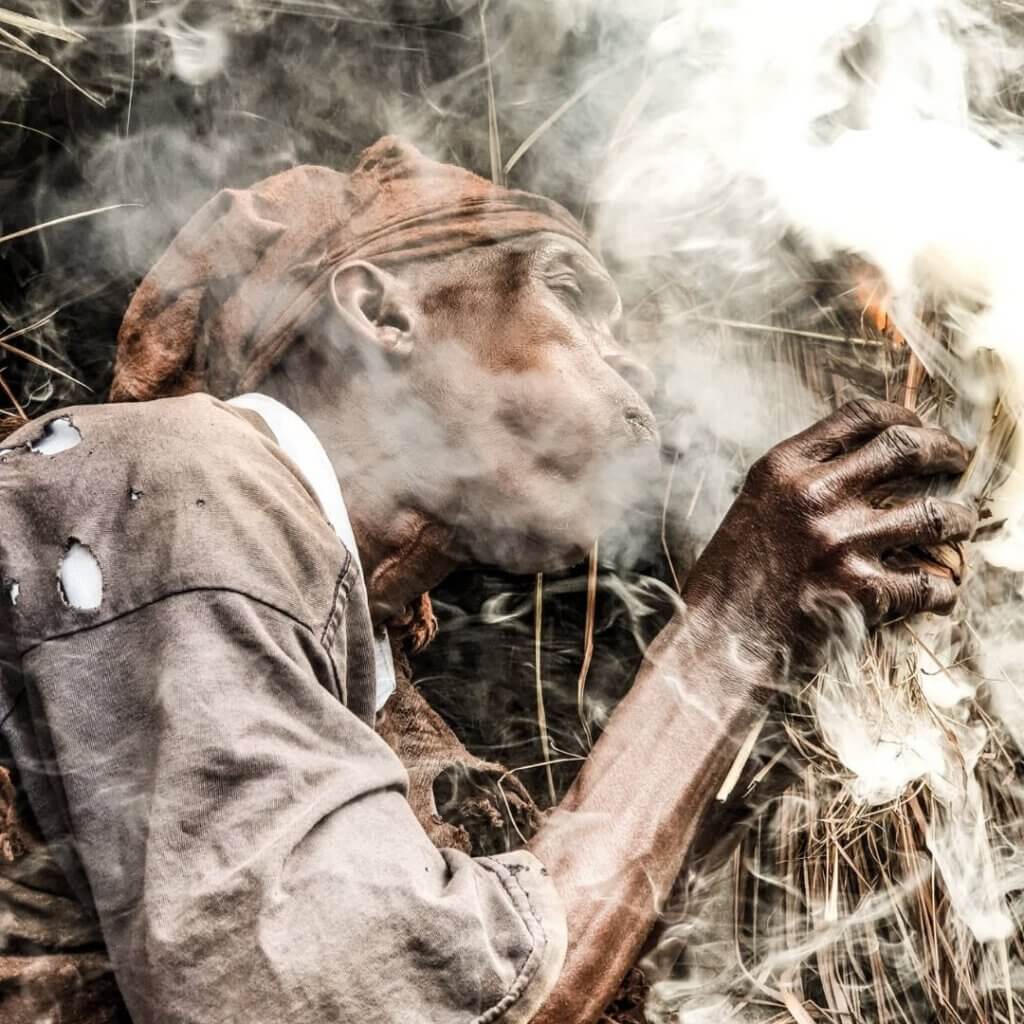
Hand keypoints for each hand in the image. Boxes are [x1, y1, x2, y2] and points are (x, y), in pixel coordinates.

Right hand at [682, 398, 976, 674]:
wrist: (715, 644)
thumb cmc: (728, 583)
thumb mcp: (752, 510)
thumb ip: (797, 485)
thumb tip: (856, 469)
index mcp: (782, 469)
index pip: (859, 417)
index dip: (902, 415)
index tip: (918, 425)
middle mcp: (814, 496)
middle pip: (905, 448)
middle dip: (945, 450)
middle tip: (957, 460)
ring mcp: (841, 542)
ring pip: (936, 514)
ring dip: (959, 520)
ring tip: (959, 525)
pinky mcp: (861, 593)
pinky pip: (931, 584)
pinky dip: (943, 590)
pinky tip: (938, 593)